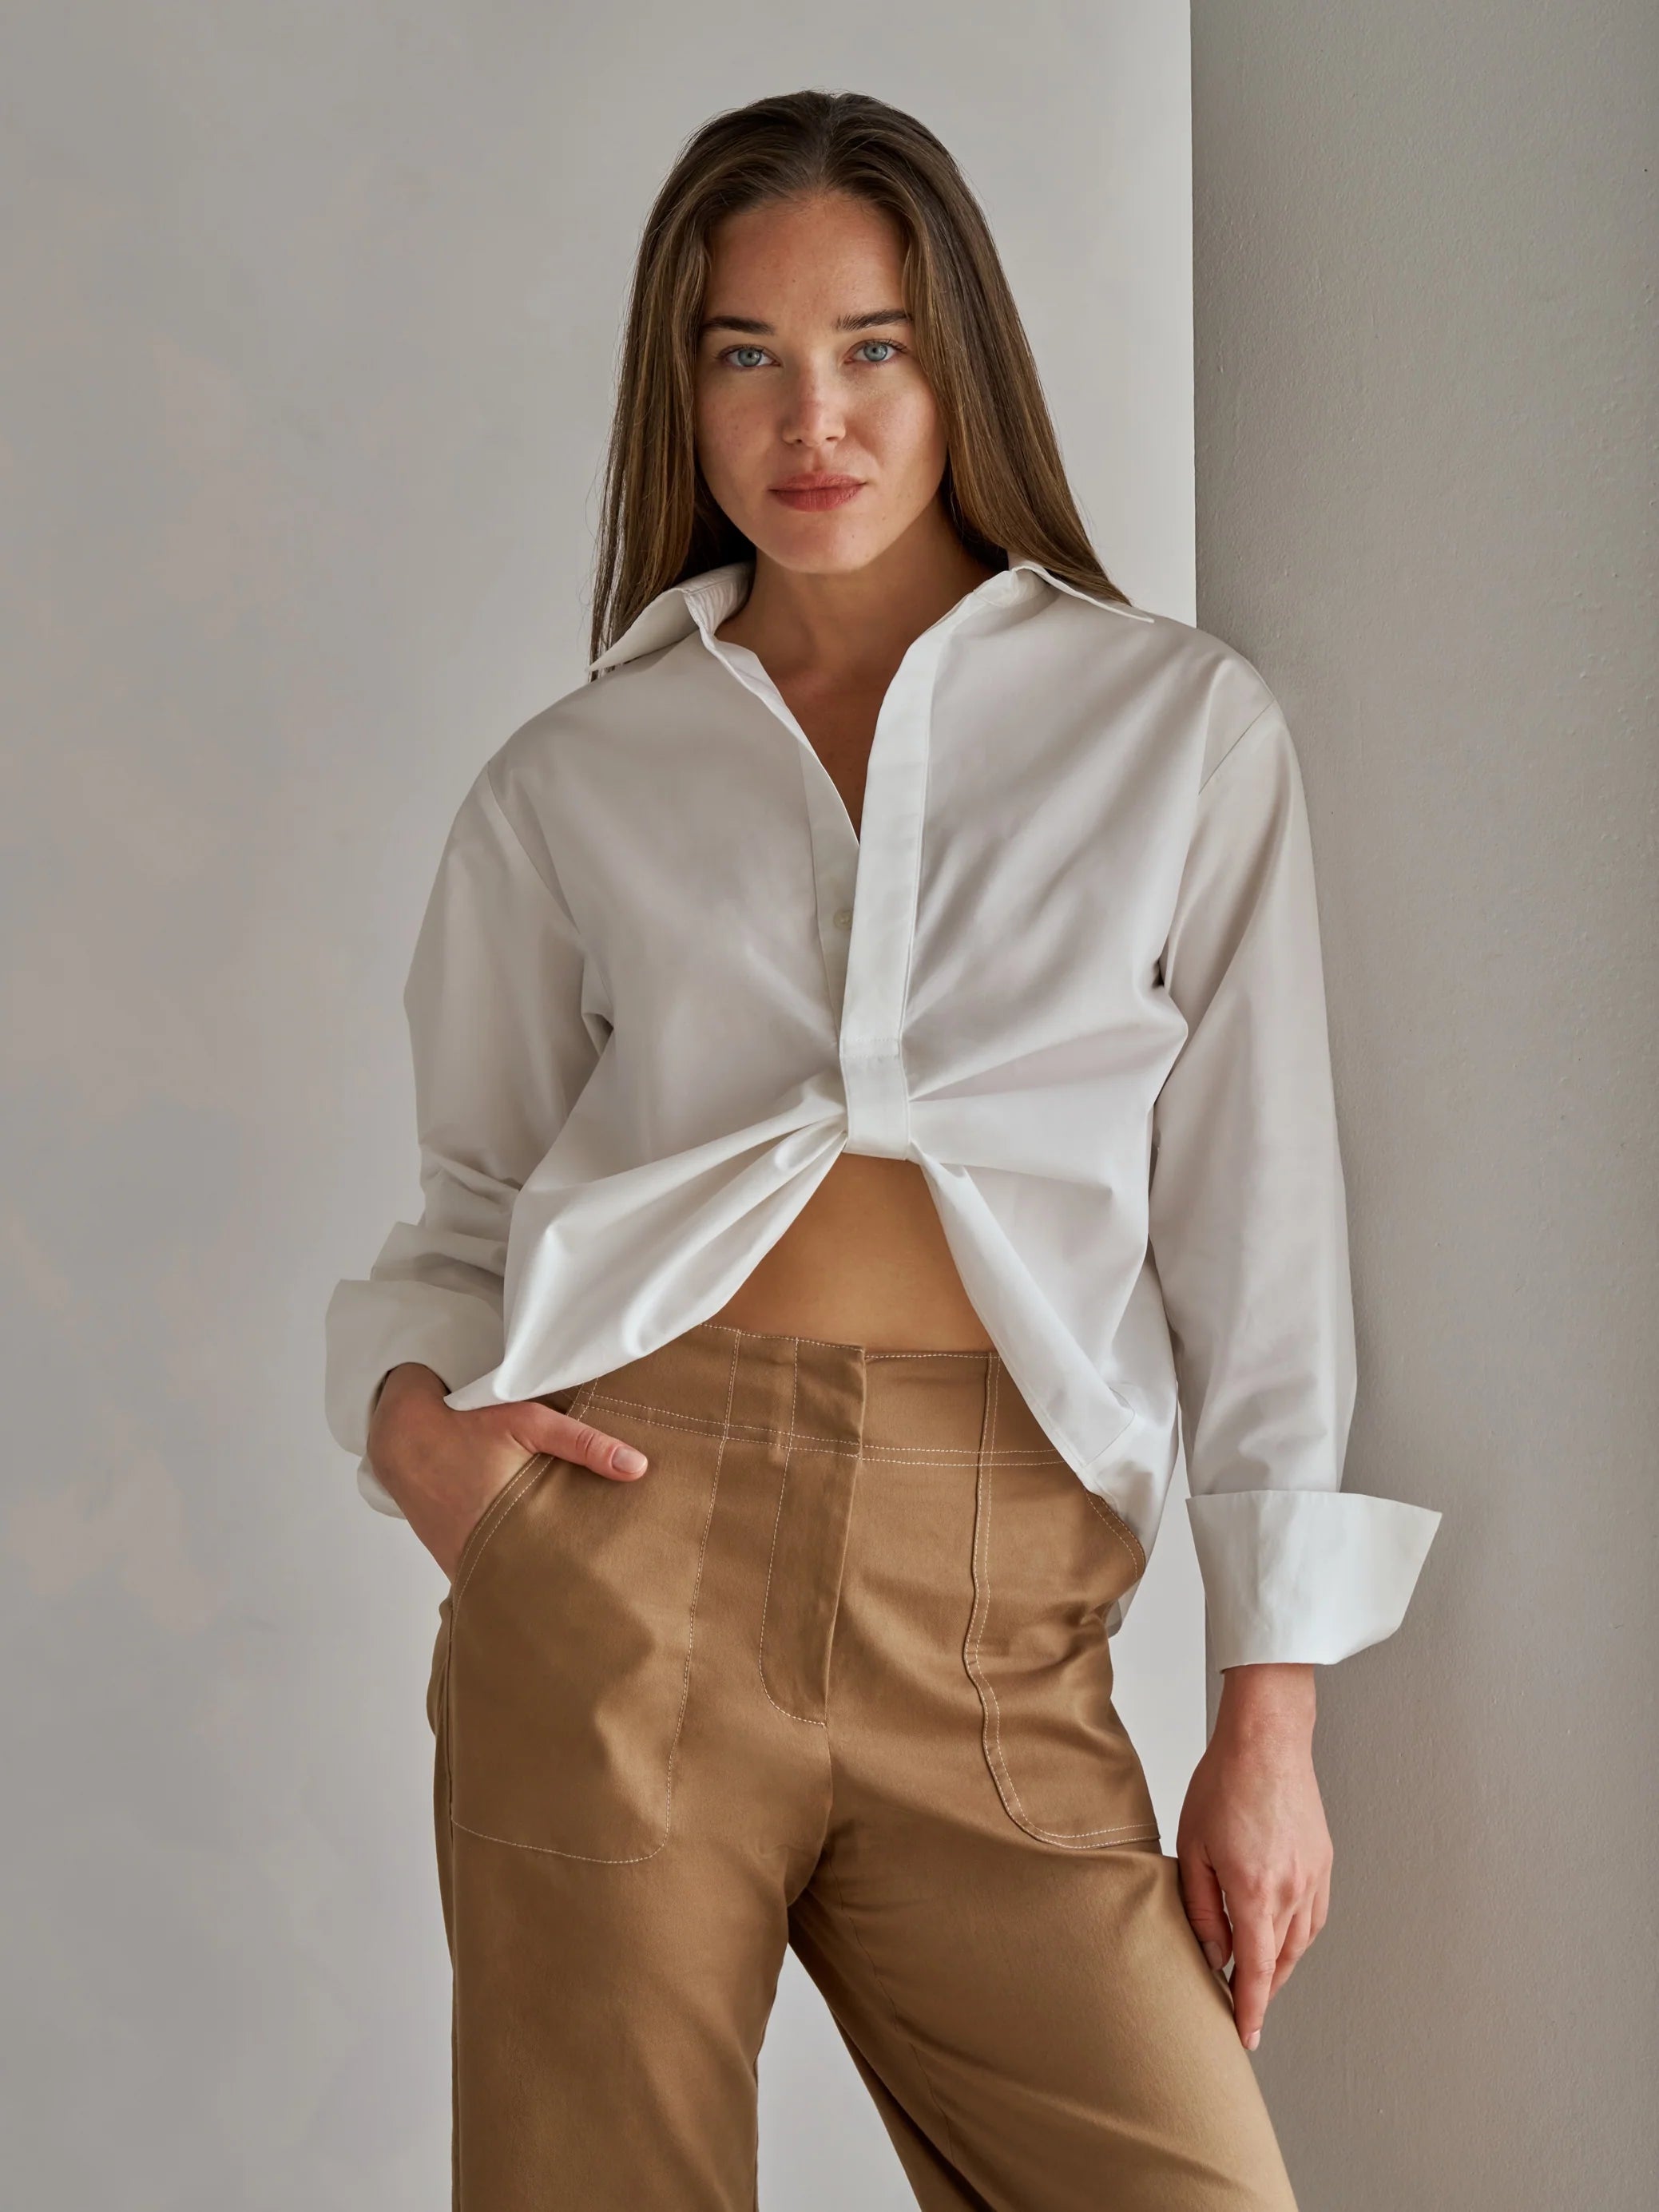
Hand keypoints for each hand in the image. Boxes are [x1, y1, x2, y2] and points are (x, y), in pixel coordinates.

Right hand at [365, 1362, 650, 1582]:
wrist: (400, 1436)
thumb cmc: (464, 1426)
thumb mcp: (529, 1422)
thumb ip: (584, 1443)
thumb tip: (638, 1467)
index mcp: (512, 1525)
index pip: (563, 1572)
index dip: (591, 1582)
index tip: (621, 1583)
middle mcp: (487, 1555)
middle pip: (542, 1585)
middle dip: (572, 1588)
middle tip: (608, 1586)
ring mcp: (468, 1565)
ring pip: (516, 1582)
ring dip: (541, 1577)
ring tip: (578, 1575)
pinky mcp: (456, 1564)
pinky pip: (493, 1574)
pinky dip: (513, 1570)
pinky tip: (536, 1561)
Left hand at [1175, 1662, 1330, 2051]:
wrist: (1267, 1740)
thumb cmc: (1223, 1784)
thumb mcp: (1193, 1847)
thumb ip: (1200, 1908)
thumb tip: (1213, 1954)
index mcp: (1255, 1891)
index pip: (1255, 1970)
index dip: (1249, 2009)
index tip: (1246, 2036)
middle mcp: (1292, 1891)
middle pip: (1280, 1963)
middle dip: (1262, 1992)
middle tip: (1243, 2012)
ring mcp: (1314, 1877)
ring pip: (1301, 1943)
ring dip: (1280, 1967)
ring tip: (1258, 1979)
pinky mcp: (1324, 1862)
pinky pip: (1314, 1917)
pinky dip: (1298, 1937)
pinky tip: (1282, 1938)